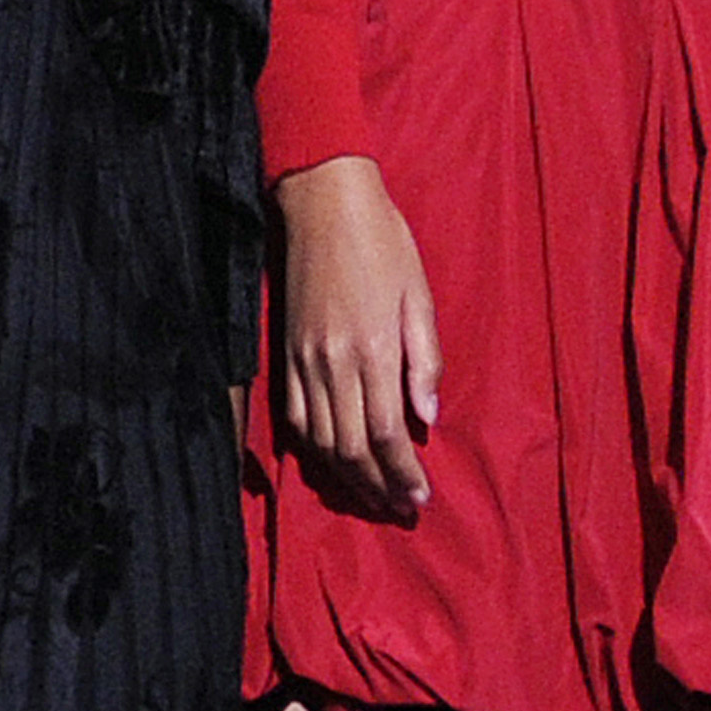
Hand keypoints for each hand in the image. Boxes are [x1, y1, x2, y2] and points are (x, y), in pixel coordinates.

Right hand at [273, 151, 440, 519]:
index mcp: (372, 348)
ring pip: (318, 440)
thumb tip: (427, 416)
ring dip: (346, 477)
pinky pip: (294, 417)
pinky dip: (313, 449)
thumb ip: (424, 359)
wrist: (323, 201)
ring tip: (372, 495)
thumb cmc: (383, 241)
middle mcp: (332, 362)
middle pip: (349, 448)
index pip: (384, 434)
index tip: (419, 498)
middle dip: (376, 487)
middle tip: (400, 509)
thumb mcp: (419, 294)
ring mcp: (302, 359)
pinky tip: (332, 461)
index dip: (402, 473)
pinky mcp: (284, 352)